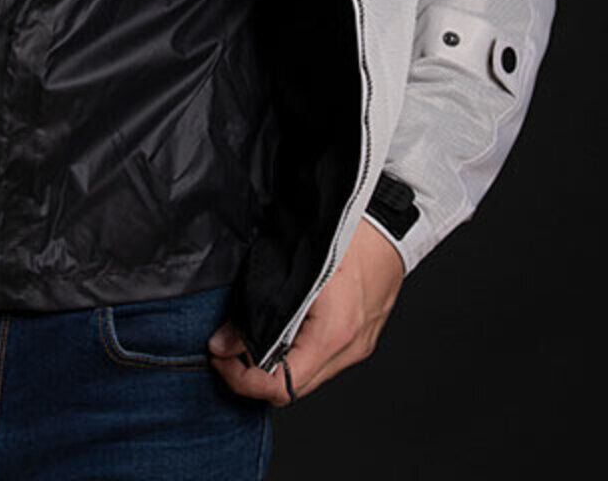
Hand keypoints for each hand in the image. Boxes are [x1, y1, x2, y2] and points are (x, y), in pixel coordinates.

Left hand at [207, 217, 404, 404]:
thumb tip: (223, 342)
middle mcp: (351, 348)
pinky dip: (299, 352)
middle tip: (229, 348)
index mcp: (333, 334)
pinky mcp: (364, 335)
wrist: (386, 219)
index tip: (222, 359)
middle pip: (295, 388)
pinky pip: (326, 359)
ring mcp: (360, 345)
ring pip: (310, 375)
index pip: (282, 386)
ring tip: (254, 334)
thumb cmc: (341, 233)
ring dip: (278, 363)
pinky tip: (284, 326)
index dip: (243, 380)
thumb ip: (254, 309)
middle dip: (255, 374)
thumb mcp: (287, 266)